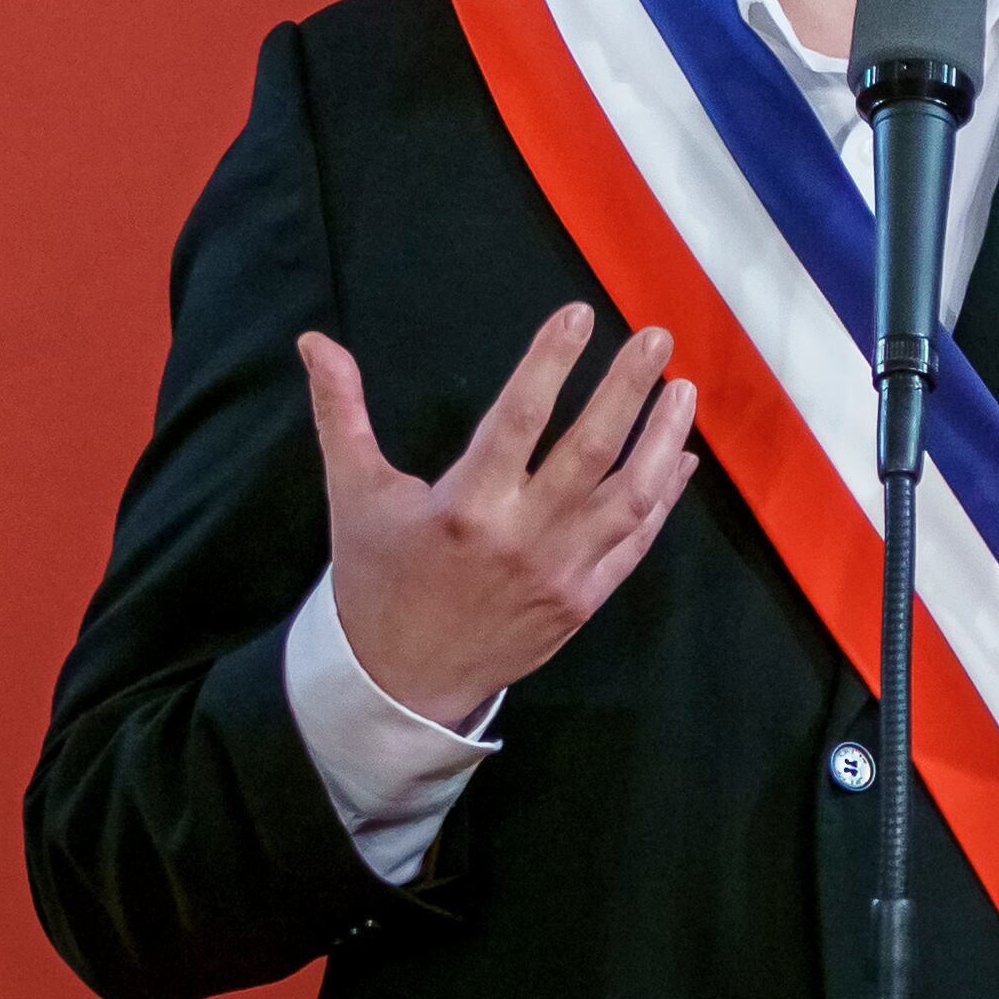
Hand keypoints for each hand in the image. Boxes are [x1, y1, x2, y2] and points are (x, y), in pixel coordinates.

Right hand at [301, 304, 699, 730]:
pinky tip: (679, 457)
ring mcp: (561, 573)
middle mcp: (522, 537)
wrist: (400, 685)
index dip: (552, 360)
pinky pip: (635, 543)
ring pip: (629, 497)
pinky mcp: (583, 601)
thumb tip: (315, 340)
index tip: (581, 312)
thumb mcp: (353, 493)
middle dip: (628, 387)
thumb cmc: (376, 579)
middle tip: (656, 335)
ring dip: (661, 439)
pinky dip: (662, 499)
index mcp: (465, 506)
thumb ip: (340, 411)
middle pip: (591, 450)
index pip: (520, 416)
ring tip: (683, 389)